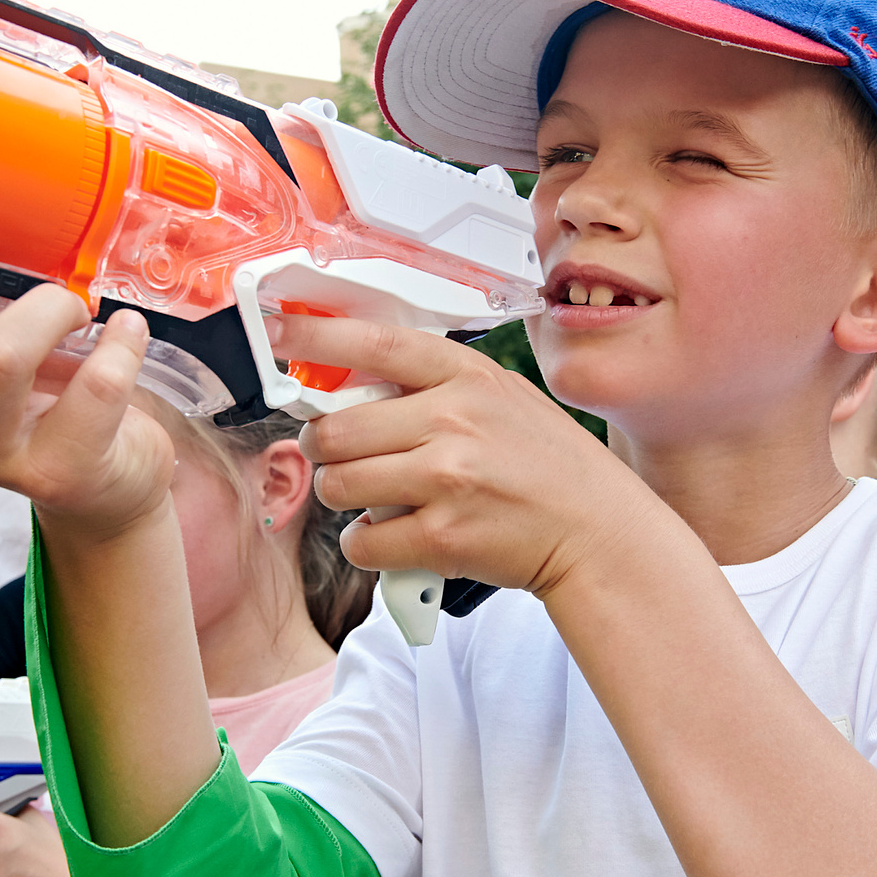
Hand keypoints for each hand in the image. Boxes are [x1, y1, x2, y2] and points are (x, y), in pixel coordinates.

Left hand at [276, 313, 662, 597]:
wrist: (598, 532)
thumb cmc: (547, 466)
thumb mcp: (502, 399)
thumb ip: (437, 387)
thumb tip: (352, 382)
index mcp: (467, 377)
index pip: (375, 344)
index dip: (315, 336)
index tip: (277, 333)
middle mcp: (454, 421)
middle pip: (335, 429)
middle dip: (324, 448)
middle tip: (340, 457)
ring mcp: (447, 480)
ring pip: (339, 485)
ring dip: (344, 497)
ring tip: (377, 498)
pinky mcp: (442, 537)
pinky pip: (362, 540)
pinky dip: (367, 544)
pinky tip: (397, 536)